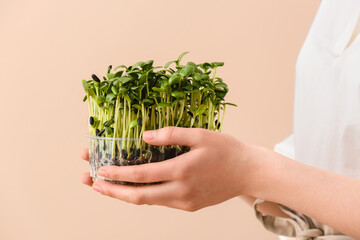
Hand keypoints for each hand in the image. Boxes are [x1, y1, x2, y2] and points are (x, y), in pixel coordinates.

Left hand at [80, 127, 259, 210]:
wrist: (249, 172)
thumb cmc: (227, 150)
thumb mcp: (200, 135)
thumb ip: (170, 135)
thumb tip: (144, 137)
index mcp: (182, 171)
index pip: (141, 176)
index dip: (117, 174)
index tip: (99, 171)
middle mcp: (180, 192)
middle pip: (138, 197)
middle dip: (112, 192)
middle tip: (93, 184)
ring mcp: (185, 202)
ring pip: (148, 202)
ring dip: (125, 195)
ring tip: (106, 188)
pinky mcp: (189, 206)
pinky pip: (161, 202)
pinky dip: (144, 196)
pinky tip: (135, 188)